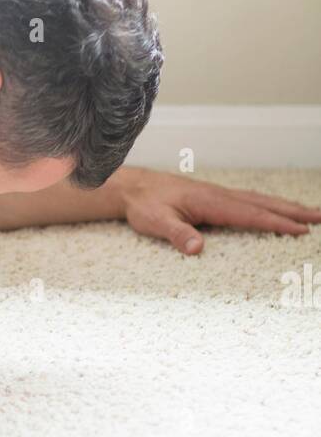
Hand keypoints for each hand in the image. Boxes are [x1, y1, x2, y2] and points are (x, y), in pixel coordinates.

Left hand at [121, 170, 320, 255]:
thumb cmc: (145, 206)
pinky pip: (250, 201)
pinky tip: (278, 210)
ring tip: (312, 214)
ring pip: (261, 201)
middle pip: (264, 204)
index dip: (276, 223)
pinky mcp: (216, 198)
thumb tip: (196, 248)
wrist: (134, 188)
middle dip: (294, 212)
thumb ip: (176, 235)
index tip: (300, 230)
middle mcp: (221, 195)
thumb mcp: (156, 222)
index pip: (250, 215)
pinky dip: (270, 205)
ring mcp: (220, 195)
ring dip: (287, 207)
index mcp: (211, 202)